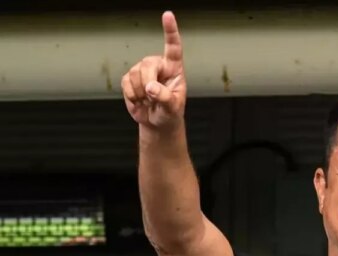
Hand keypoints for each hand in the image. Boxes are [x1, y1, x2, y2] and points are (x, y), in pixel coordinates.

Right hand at [121, 11, 185, 130]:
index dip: (170, 31)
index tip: (168, 15)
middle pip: (147, 64)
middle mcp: (158, 65)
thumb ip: (165, 97)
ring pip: (135, 74)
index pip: (173, 47)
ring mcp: (143, 70)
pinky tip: (139, 100)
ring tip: (149, 101)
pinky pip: (125, 83)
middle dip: (147, 83)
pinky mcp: (130, 78)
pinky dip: (131, 95)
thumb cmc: (170, 112)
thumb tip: (151, 87)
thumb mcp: (173, 108)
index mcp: (174, 69)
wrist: (157, 122)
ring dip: (140, 93)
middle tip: (152, 98)